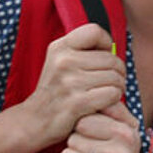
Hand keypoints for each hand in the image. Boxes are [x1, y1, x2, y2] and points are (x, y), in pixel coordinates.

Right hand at [25, 24, 124, 144]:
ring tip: (109, 92)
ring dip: (118, 87)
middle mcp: (63, 61)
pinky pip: (112, 94)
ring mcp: (70, 82)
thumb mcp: (60, 63)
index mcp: (59, 48)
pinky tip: (105, 104)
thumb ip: (82, 52)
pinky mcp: (77, 103)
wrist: (34, 121)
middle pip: (111, 59)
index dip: (106, 43)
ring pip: (115, 77)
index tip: (103, 57)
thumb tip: (113, 48)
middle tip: (113, 81)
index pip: (94, 31)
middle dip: (118, 71)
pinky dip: (114, 100)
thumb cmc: (56, 91)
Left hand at [59, 103, 146, 152]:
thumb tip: (96, 89)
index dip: (83, 126)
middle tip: (90, 149)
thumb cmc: (124, 152)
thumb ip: (112, 108)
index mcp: (124, 134)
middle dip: (77, 142)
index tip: (92, 133)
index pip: (84, 121)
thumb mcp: (125, 128)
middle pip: (73, 138)